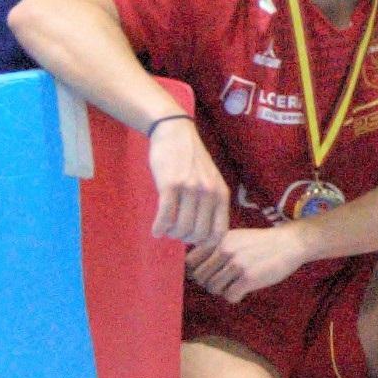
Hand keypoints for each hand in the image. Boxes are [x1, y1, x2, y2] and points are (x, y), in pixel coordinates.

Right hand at [144, 114, 230, 247]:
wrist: (175, 132)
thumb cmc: (191, 160)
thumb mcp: (211, 181)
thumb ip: (210, 204)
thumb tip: (204, 236)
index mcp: (221, 194)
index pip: (219, 233)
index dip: (205, 244)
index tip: (193, 241)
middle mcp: (208, 192)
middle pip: (198, 234)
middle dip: (185, 239)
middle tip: (175, 232)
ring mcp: (190, 188)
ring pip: (181, 228)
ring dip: (171, 233)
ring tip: (166, 228)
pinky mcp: (171, 185)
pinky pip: (165, 216)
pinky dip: (159, 228)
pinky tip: (156, 230)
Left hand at [188, 221, 313, 303]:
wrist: (290, 243)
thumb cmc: (261, 242)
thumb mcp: (235, 236)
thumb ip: (214, 247)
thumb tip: (192, 267)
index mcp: (218, 239)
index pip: (190, 261)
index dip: (194, 270)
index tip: (205, 273)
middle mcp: (224, 250)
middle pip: (199, 278)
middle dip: (208, 282)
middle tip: (223, 281)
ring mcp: (236, 264)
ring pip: (213, 288)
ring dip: (222, 290)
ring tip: (234, 285)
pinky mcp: (248, 278)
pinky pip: (230, 296)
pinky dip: (235, 297)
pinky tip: (243, 290)